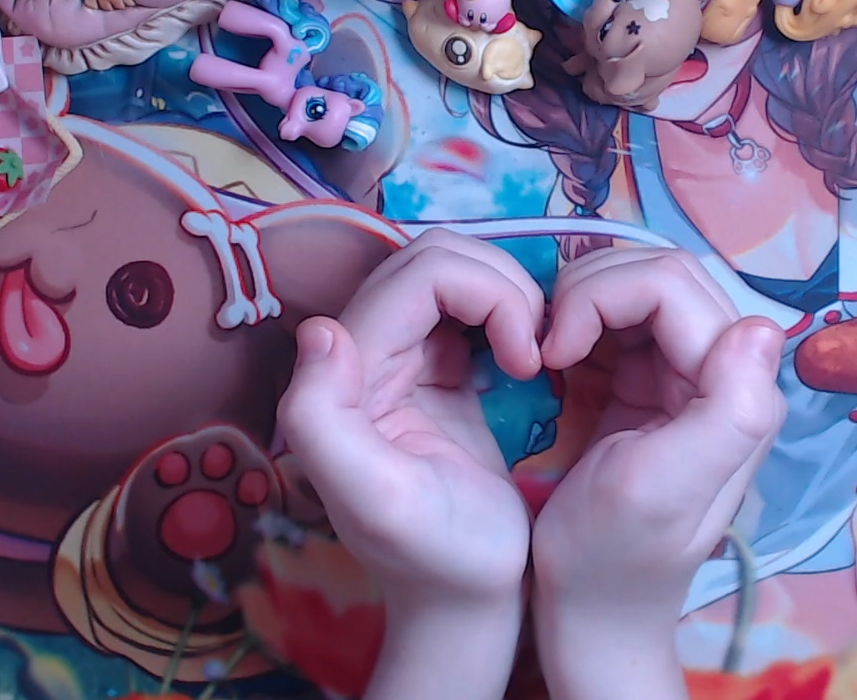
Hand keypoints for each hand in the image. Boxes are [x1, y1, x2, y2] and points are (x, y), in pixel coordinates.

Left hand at [276, 230, 543, 597]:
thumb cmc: (437, 557)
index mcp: (351, 377)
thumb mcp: (376, 500)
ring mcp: (403, 358)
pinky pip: (469, 301)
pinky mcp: (436, 368)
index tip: (524, 360)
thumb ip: (324, 418)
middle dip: (499, 283)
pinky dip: (506, 310)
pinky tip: (526, 357)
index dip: (487, 293)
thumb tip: (322, 331)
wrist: (467, 599)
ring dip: (505, 293)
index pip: (419, 274)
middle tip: (535, 351)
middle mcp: (367, 356)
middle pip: (435, 257)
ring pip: (454, 270)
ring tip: (533, 354)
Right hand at [530, 249, 785, 695]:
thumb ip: (725, 411)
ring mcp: (683, 372)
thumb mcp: (662, 490)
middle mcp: (722, 371)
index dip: (601, 296)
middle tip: (542, 349)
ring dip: (580, 302)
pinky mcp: (647, 380)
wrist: (590, 612)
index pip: (671, 284)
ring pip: (636, 284)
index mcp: (735, 392)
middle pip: (658, 272)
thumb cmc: (612, 559)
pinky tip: (550, 359)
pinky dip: (577, 320)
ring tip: (544, 354)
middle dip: (589, 290)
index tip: (552, 353)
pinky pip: (616, 315)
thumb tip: (760, 326)